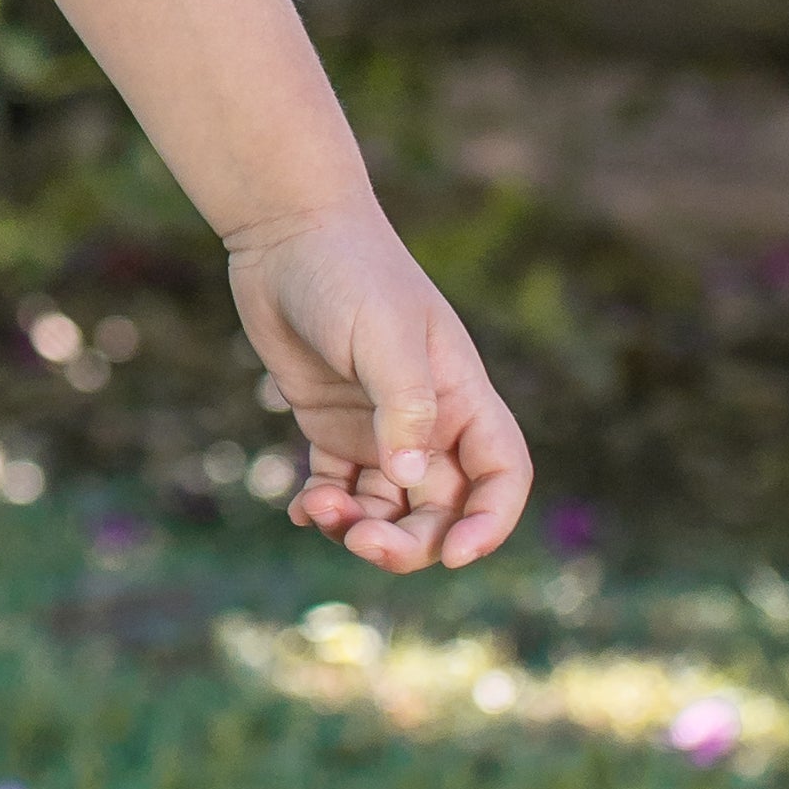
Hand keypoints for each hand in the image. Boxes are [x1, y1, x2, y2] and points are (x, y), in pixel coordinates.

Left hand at [228, 201, 532, 572]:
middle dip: (409, 541)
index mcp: (462, 397)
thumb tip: (409, 481)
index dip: (491, 522)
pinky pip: (339, 490)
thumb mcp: (384, 336)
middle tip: (361, 541)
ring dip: (358, 527)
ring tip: (317, 510)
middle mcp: (428, 421)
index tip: (455, 555)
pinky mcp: (332, 427)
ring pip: (387, 508)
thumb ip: (402, 408)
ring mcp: (379, 428)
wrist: (286, 233)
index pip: (501, 475)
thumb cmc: (348, 273)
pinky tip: (301, 509)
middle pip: (440, 510)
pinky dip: (325, 510)